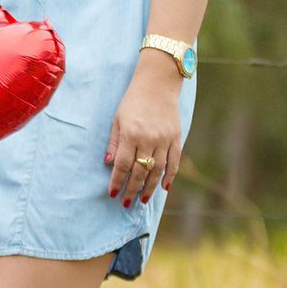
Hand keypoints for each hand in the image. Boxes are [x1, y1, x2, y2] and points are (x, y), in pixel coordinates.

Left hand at [106, 55, 182, 206]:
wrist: (157, 84)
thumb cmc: (133, 101)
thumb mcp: (117, 119)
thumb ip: (114, 142)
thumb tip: (109, 164)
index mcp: (131, 134)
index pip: (123, 165)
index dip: (117, 181)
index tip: (112, 193)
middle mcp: (148, 139)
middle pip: (140, 171)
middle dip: (131, 189)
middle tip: (125, 203)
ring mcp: (164, 139)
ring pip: (157, 170)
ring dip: (149, 188)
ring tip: (142, 200)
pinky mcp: (176, 137)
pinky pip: (174, 161)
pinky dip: (170, 176)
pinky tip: (164, 188)